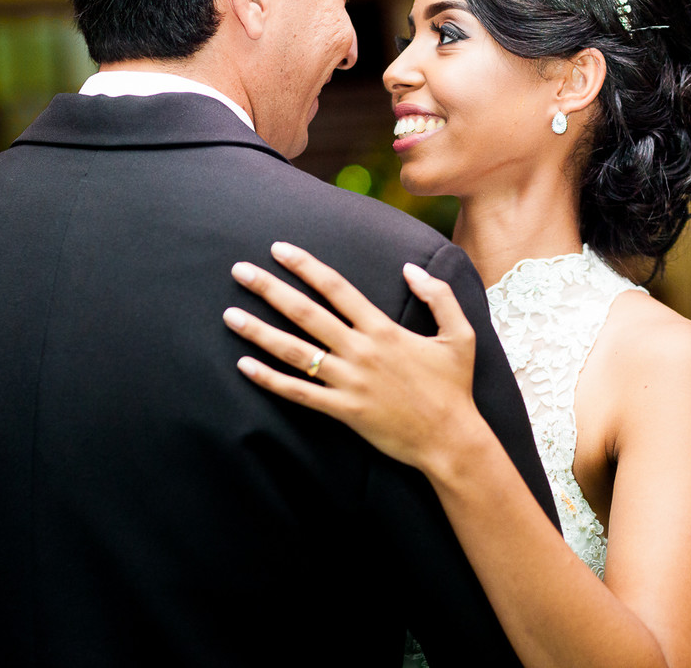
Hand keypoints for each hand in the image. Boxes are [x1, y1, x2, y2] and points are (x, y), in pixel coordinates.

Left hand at [222, 241, 486, 472]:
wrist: (451, 440)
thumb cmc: (453, 388)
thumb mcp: (460, 334)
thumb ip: (438, 296)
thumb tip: (410, 268)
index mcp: (383, 328)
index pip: (336, 288)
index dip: (305, 266)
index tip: (278, 250)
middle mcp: (361, 351)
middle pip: (306, 313)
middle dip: (270, 289)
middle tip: (239, 271)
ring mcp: (349, 381)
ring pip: (295, 351)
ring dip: (259, 331)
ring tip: (230, 315)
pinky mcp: (343, 410)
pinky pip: (298, 393)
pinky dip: (269, 379)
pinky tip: (244, 366)